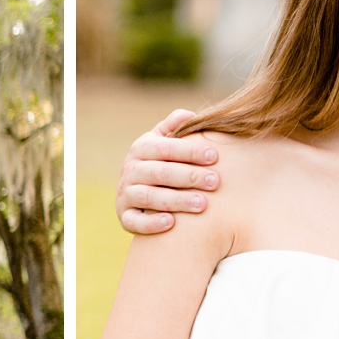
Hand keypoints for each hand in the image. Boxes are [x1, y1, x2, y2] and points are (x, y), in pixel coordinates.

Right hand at [116, 110, 218, 234]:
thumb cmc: (162, 162)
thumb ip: (175, 126)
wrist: (137, 190)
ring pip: (149, 197)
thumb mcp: (164, 140)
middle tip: (215, 182)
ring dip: (176, 200)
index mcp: (141, 148)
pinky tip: (171, 223)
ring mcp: (125, 194)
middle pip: (160, 173)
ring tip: (202, 204)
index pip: (166, 148)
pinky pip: (134, 222)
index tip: (214, 156)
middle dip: (189, 176)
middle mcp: (130, 170)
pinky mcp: (124, 216)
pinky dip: (151, 223)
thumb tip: (190, 115)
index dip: (190, 151)